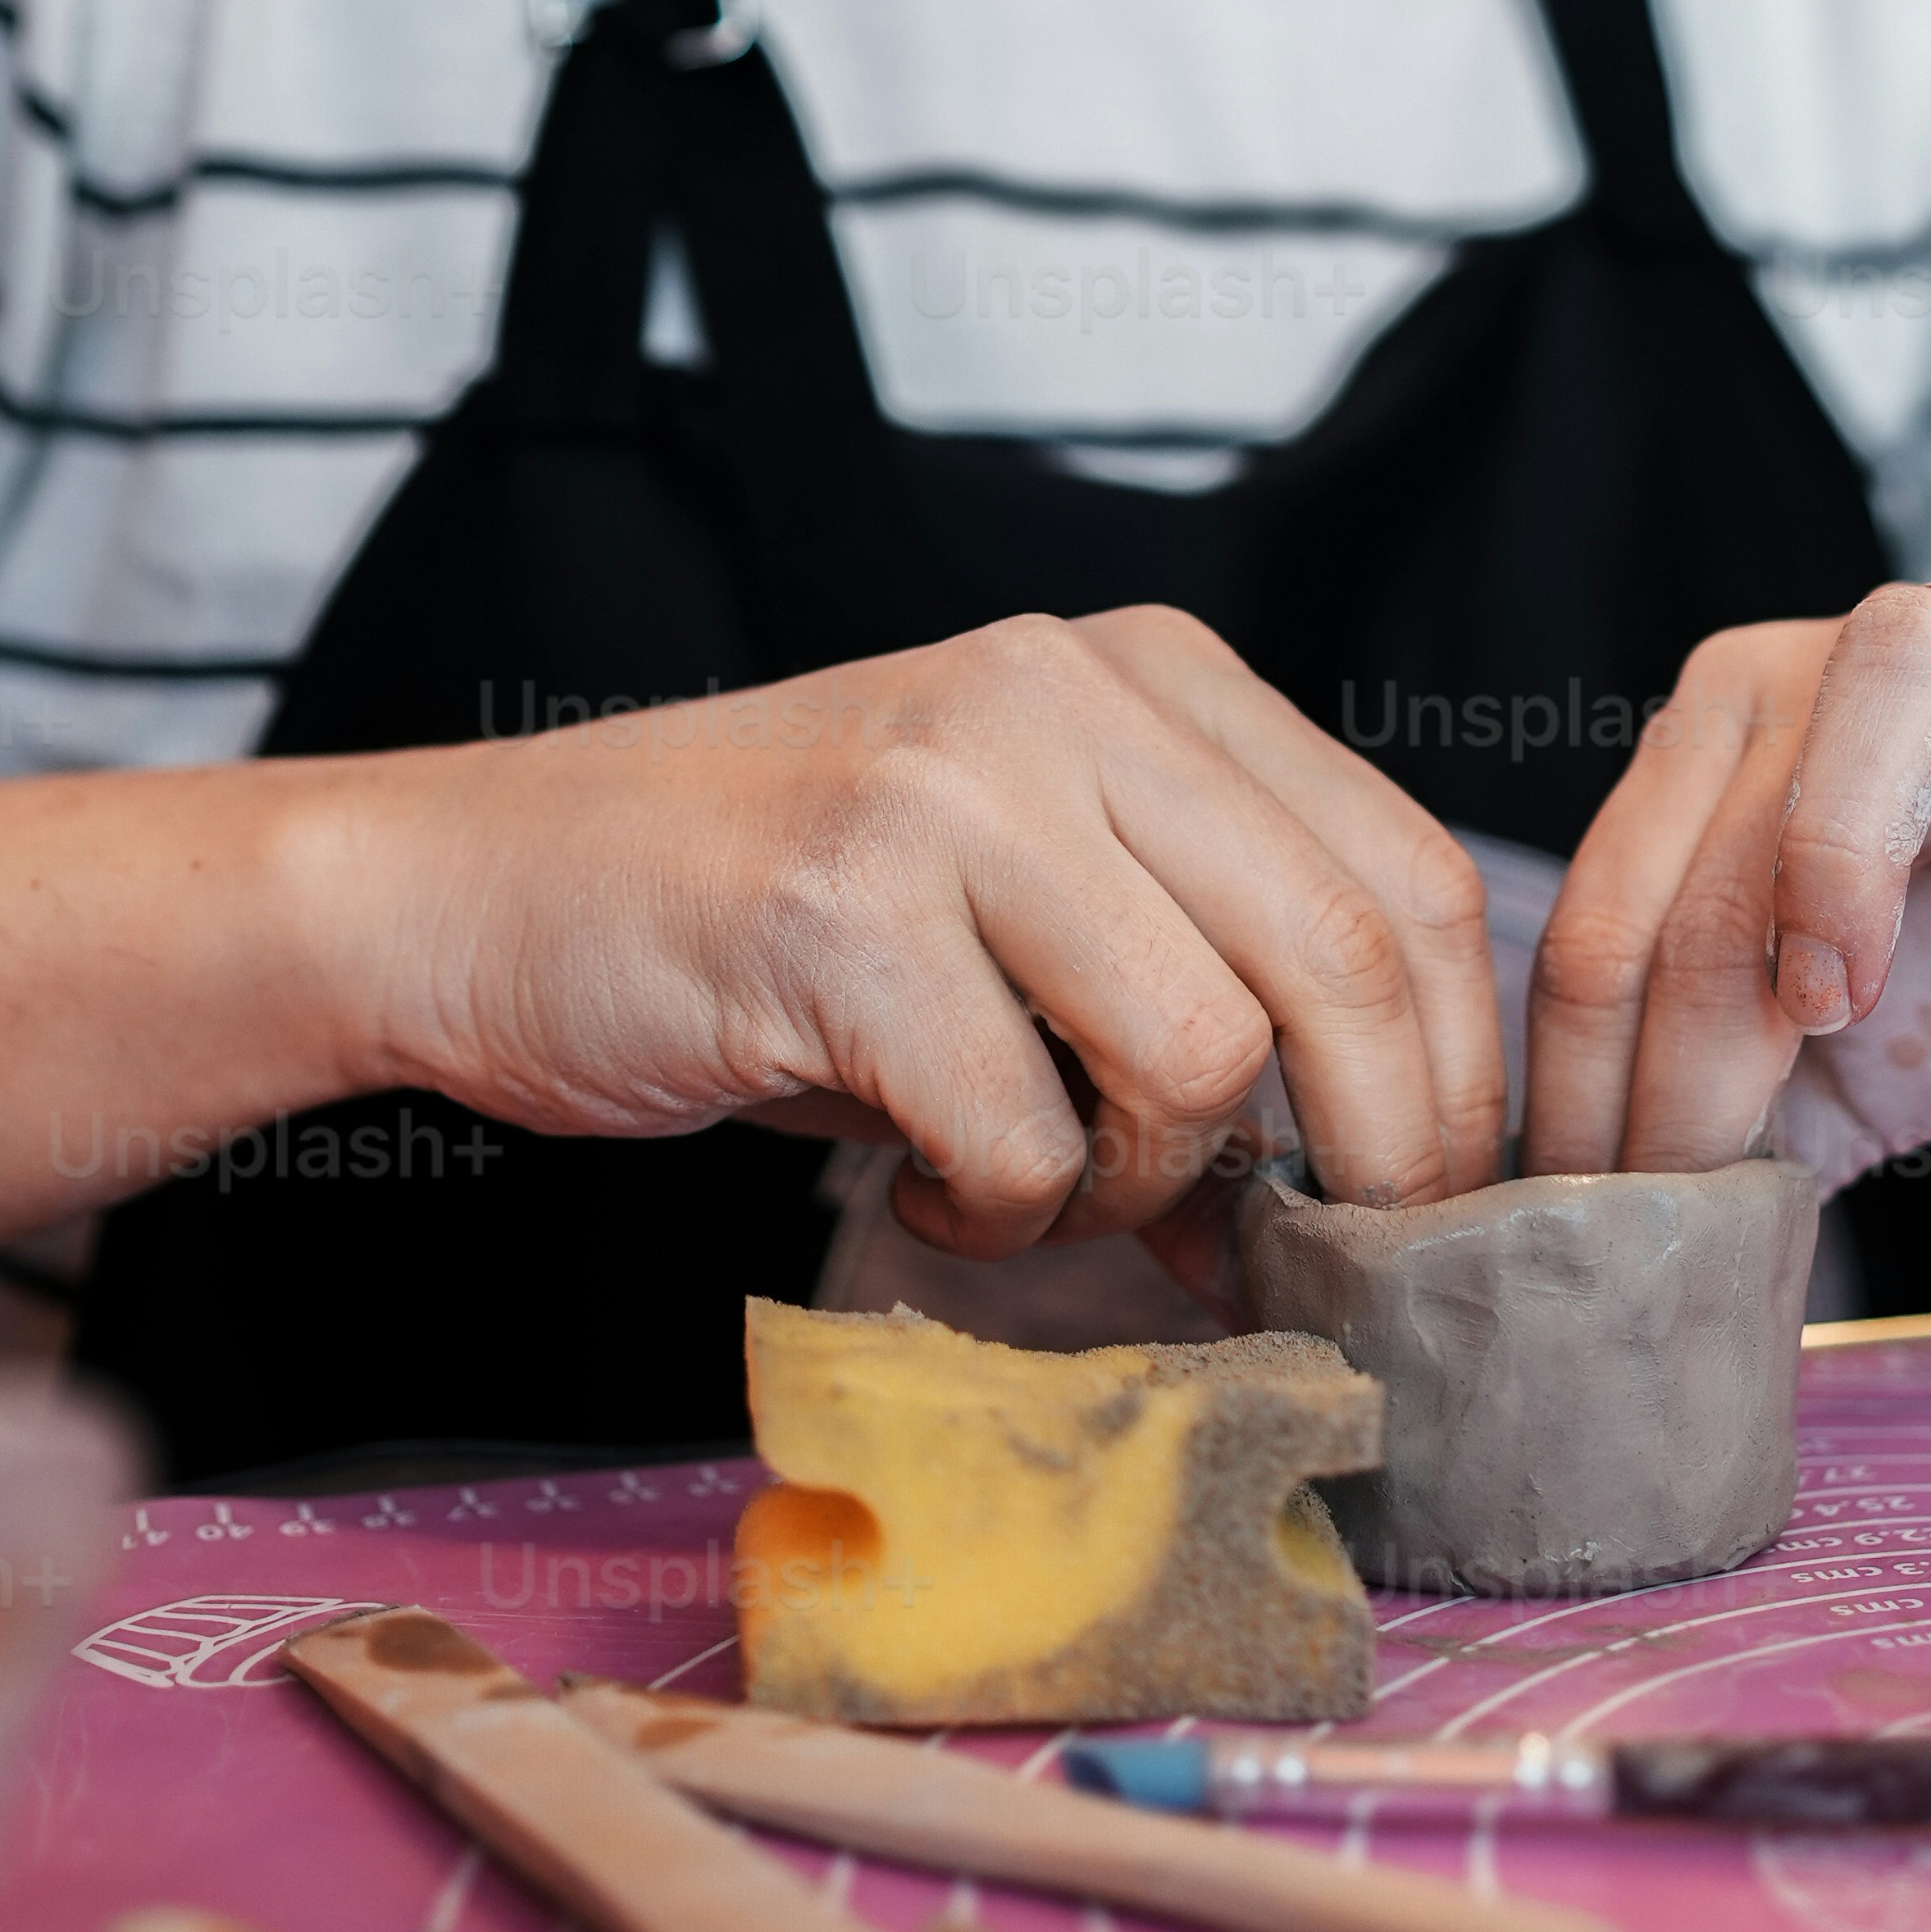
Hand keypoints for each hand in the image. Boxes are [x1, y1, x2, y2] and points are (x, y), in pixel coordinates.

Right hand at [358, 604, 1504, 1256]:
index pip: (1409, 871)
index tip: (1417, 1205)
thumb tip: (1361, 1194)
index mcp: (1147, 670)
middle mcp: (1064, 692)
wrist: (479, 890)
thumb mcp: (1025, 895)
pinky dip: (995, 1212)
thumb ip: (1199, 982)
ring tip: (1032, 1183)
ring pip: (1203, 1050)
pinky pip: (1021, 1134)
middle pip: (1352, 953)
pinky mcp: (841, 911)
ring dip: (1138, 1184)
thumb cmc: (770, 919)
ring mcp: (952, 790)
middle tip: (1296, 1260)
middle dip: (1367, 1156)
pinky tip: (918, 1182)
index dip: (1451, 1070)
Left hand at [1522, 518, 1930, 1173]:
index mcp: (1735, 745)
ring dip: (1841, 837)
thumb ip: (1722, 1131)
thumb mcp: (1840, 1078)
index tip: (1611, 1215)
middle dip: (1690, 1022)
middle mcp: (1845, 661)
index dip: (1593, 1075)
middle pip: (1723, 811)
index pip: (1610, 905)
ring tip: (1840, 995)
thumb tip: (1598, 1246)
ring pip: (1895, 658)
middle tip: (1707, 1169)